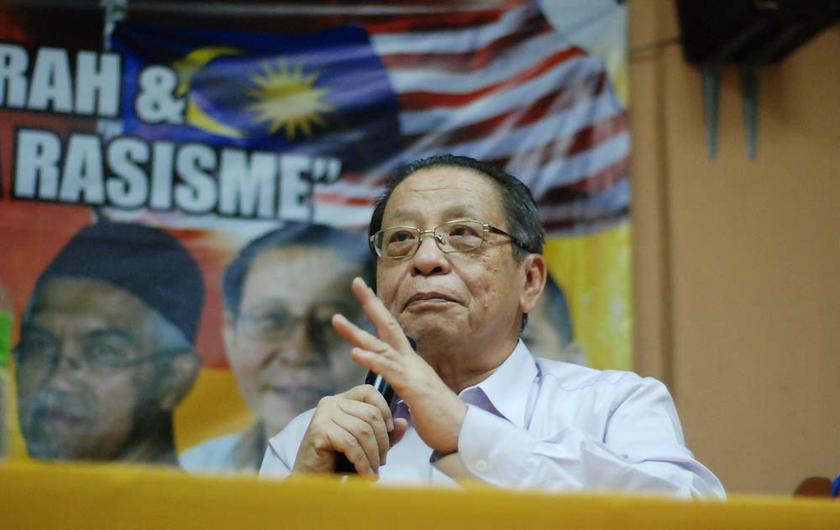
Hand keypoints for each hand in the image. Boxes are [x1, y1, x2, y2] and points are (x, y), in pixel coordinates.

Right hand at [292, 384, 407, 475]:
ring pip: (363, 430)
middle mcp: (331, 402)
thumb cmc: (338, 461)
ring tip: (374, 471)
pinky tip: (366, 475)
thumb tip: (403, 422)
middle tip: (382, 461)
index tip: (390, 430)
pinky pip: (351, 444)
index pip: (368, 391)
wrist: (312, 481)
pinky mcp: (318, 430)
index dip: (384, 409)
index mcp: (342, 400)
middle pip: (370, 414)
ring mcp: (323, 415)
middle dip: (382, 441)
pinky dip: (363, 462)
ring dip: (373, 455)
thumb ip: (386, 434)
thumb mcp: (367, 445)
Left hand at [332, 278, 467, 453]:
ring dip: (357, 332)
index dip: (377, 312)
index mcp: (410, 362)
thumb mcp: (416, 397)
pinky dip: (371, 360)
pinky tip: (354, 352)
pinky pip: (388, 370)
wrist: (461, 431)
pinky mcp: (412, 387)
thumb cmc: (439, 418)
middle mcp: (411, 361)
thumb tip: (394, 385)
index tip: (364, 294)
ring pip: (381, 345)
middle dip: (371, 303)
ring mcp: (412, 372)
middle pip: (388, 325)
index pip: (391, 332)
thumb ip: (403, 387)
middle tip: (356, 282)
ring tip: (336, 319)